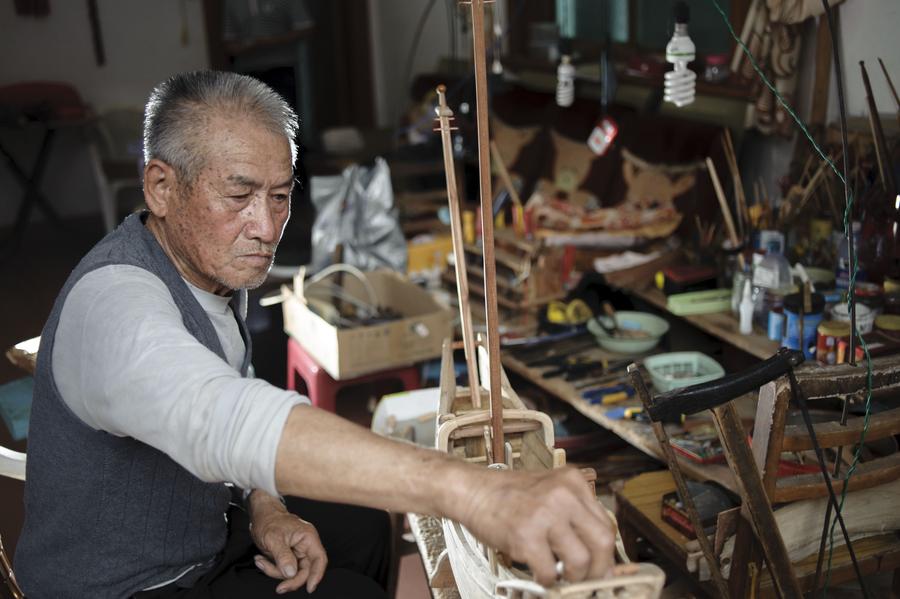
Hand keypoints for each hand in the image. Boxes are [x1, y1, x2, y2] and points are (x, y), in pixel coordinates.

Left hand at [248, 491, 327, 593]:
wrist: (260, 515)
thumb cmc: (268, 520)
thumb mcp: (273, 538)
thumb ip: (283, 556)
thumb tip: (291, 573)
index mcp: (308, 538)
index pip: (319, 559)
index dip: (317, 575)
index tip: (309, 588)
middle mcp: (305, 546)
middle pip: (305, 570)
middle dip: (291, 579)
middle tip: (280, 588)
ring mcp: (296, 552)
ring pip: (292, 572)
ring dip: (274, 571)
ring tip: (260, 561)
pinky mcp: (287, 557)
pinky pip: (282, 569)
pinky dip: (270, 568)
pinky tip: (260, 559)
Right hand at [455, 466, 614, 586]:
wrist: (473, 490)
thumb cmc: (510, 495)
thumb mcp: (550, 492)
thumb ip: (575, 515)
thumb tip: (598, 555)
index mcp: (573, 482)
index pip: (606, 524)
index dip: (605, 553)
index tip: (599, 566)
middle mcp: (563, 494)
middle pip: (603, 542)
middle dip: (598, 568)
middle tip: (586, 578)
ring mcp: (544, 514)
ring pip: (581, 561)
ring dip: (572, 577)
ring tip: (559, 574)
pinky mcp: (525, 535)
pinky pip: (549, 572)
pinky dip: (545, 580)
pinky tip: (537, 572)